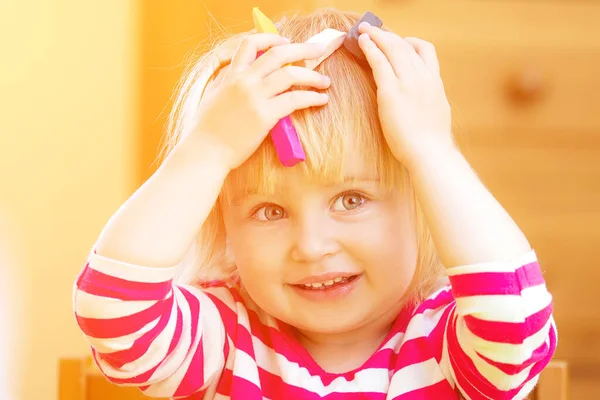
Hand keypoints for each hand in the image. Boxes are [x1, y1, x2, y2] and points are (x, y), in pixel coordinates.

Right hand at [187, 33, 330, 170]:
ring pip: (291, 74)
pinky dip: (312, 97)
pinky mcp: (265, 116)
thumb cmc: (206, 131)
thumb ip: (226, 83)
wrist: (204, 152)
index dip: (271, 39)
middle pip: (278, 54)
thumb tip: (236, 75)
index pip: (250, 44)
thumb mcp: (212, 97)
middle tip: (319, 50)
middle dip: (303, 49)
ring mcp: (255, 97)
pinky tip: (321, 100)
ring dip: (313, 76)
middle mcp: (244, 81)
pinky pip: (295, 100)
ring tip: (325, 81)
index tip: (286, 41)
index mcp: (230, 75)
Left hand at [357, 24, 453, 167]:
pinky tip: (362, 42)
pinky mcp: (391, 91)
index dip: (409, 41)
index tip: (398, 40)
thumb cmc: (431, 140)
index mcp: (435, 81)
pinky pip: (379, 61)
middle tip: (374, 29)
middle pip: (405, 45)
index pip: (425, 50)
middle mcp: (423, 76)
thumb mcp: (436, 111)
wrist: (430, 152)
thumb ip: (427, 97)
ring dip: (376, 36)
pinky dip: (370, 47)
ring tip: (364, 31)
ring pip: (392, 48)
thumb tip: (418, 96)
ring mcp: (408, 82)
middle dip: (388, 35)